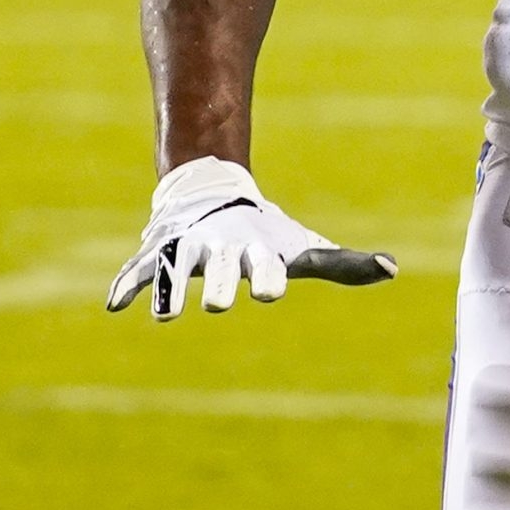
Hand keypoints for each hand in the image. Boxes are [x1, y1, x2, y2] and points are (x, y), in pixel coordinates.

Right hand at [106, 157, 395, 320]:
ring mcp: (188, 247)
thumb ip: (344, 264)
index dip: (267, 278)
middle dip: (219, 284)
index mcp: (258, 251)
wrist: (219, 194)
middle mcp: (222, 248)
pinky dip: (129, 284)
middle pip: (219, 272)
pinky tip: (115, 305)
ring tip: (164, 315)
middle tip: (220, 303)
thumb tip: (394, 268)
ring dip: (170, 288)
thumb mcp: (304, 249)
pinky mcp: (158, 250)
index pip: (265, 268)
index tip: (271, 291)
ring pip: (175, 268)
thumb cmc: (269, 234)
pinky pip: (139, 269)